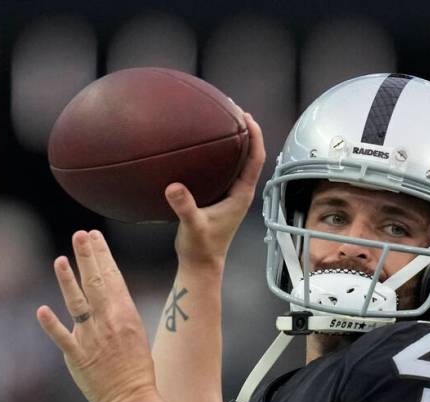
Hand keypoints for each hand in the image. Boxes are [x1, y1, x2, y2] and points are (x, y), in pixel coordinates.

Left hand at [36, 230, 155, 401]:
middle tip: (80, 234)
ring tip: (61, 259)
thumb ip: (118, 312)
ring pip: (77, 303)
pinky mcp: (77, 357)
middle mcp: (108, 322)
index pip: (112, 277)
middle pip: (95, 283)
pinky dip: (52, 324)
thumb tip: (107, 292)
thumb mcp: (136, 332)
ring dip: (68, 281)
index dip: (102, 255)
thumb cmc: (137, 368)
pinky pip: (62, 337)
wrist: (133, 399)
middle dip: (88, 256)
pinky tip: (42, 310)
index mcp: (125, 314)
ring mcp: (91, 339)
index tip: (94, 235)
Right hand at [165, 112, 266, 268]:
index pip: (256, 159)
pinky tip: (201, 147)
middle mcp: (240, 191)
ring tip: (220, 120)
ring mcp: (230, 194)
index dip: (255, 135)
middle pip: (249, 154)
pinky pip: (223, 169)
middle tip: (232, 108)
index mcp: (242, 194)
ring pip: (237, 161)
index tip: (246, 115)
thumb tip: (173, 187)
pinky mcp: (219, 197)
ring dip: (233, 141)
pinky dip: (218, 155)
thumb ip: (185, 207)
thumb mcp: (192, 226)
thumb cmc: (201, 248)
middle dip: (244, 130)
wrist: (201, 265)